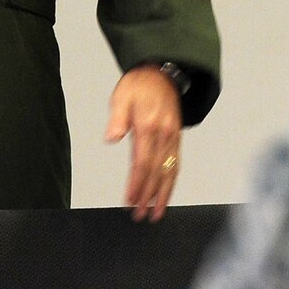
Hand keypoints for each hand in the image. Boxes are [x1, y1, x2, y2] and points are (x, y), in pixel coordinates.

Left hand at [107, 66, 182, 220]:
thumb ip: (118, 118)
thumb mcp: (122, 95)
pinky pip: (176, 164)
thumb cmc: (139, 84)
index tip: (130, 201)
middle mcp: (164, 135)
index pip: (143, 162)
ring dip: (163, 195)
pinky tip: (165, 193)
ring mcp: (173, 137)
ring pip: (170, 171)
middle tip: (140, 216)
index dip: (137, 184)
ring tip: (156, 213)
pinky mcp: (176, 138)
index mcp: (149, 126)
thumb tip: (112, 137)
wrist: (162, 73)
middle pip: (157, 172)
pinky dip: (171, 182)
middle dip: (149, 196)